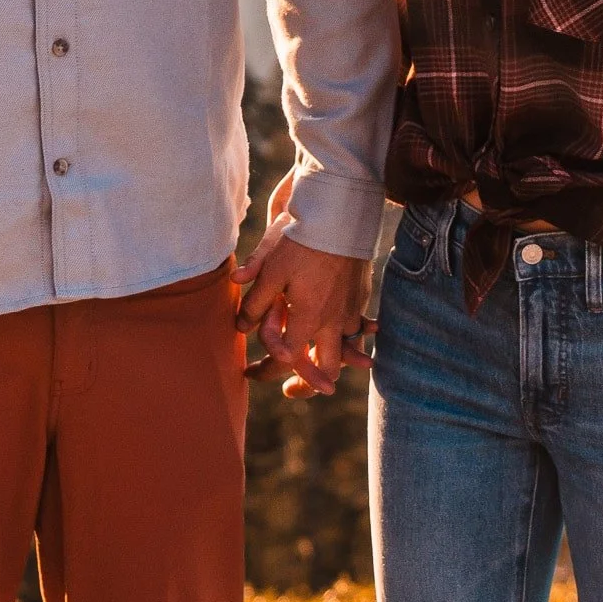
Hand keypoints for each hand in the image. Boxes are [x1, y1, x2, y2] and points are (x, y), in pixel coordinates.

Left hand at [236, 185, 371, 398]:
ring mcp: (352, 309)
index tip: (251, 372)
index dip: (266, 370)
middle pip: (326, 369)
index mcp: (309, 319)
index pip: (287, 360)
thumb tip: (241, 327)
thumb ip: (256, 302)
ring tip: (314, 363)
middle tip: (290, 388)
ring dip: (333, 360)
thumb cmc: (300, 241)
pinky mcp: (361, 294)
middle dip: (310, 384)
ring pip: (346, 349)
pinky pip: (357, 325)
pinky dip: (350, 335)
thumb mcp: (270, 269)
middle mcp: (334, 321)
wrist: (339, 213)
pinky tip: (339, 333)